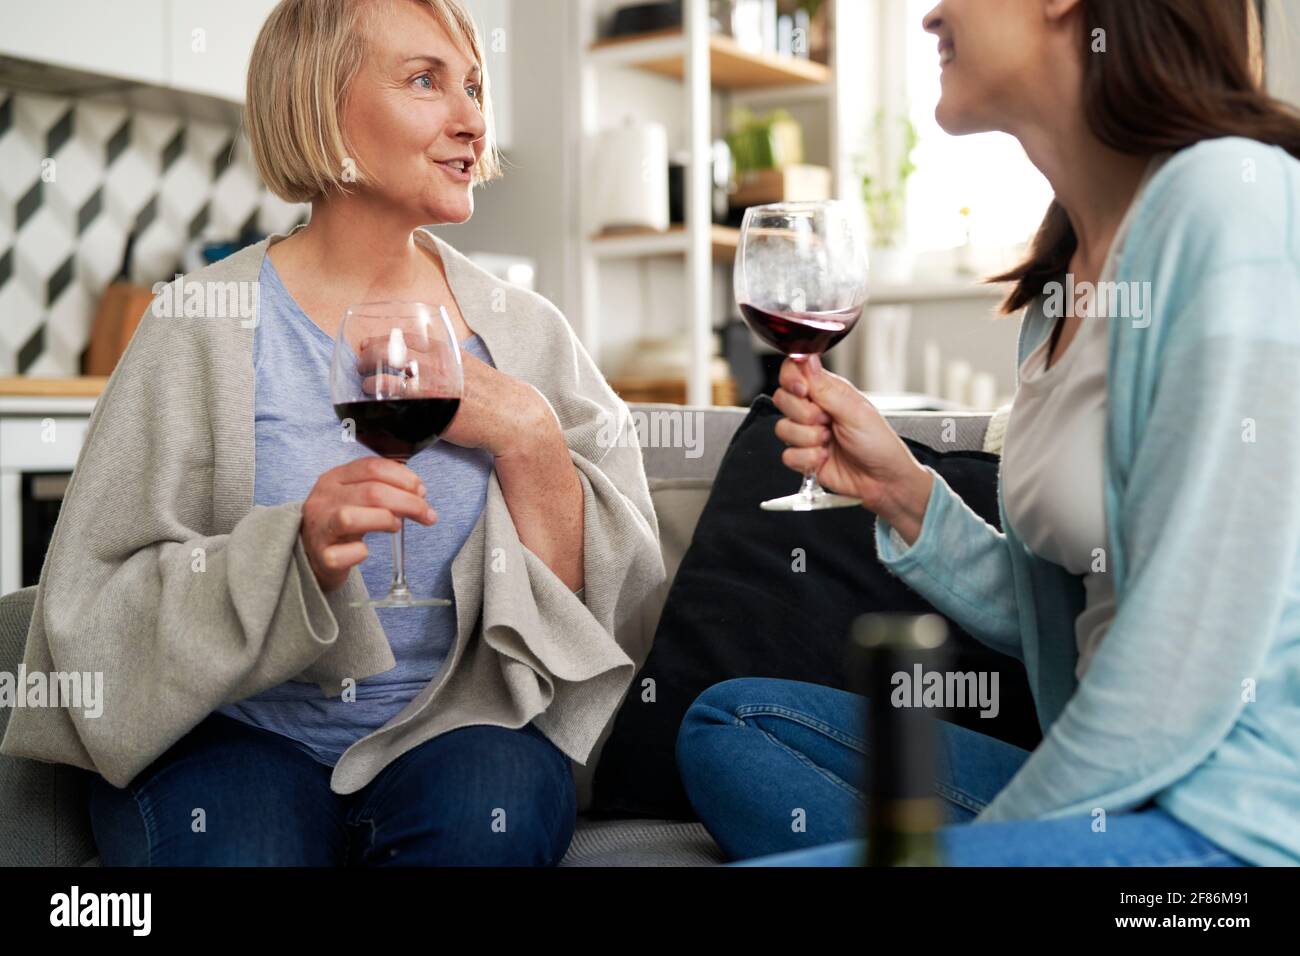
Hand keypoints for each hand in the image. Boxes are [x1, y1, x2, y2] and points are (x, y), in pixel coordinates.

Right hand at [301, 457, 437, 592]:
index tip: (421, 490)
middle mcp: (323, 499)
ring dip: (384, 520)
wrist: (310, 555)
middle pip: (371, 492)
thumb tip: (417, 491)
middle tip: (426, 513)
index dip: (404, 477)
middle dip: (408, 501)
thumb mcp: (354, 495)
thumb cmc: (339, 523)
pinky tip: (365, 551)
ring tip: (396, 526)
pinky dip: (360, 552)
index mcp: (334, 478)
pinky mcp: (321, 556)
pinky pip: (345, 553)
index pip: (372, 466)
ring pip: (351, 518)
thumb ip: (381, 487)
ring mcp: (319, 528)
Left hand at [357, 335, 551, 457]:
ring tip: (364, 384)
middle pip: (391, 350)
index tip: (368, 342)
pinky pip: (398, 402)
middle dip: (369, 353)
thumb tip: (427, 361)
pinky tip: (374, 405)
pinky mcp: (432, 408)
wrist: (510, 415)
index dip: (382, 336)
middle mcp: (437, 364)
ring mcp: (433, 386)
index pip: (406, 335)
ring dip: (370, 378)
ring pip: (390, 376)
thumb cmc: (490, 394)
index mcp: (446, 350)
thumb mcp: (468, 367)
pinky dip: (382, 401)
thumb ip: (447, 361)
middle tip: (359, 361)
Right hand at [772, 355, 933, 538]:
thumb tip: (807, 358)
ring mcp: (807, 433)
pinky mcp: (803, 457)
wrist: (883, 481)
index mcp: (828, 390)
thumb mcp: (855, 411)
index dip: (791, 379)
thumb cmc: (878, 443)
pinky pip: (787, 455)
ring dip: (807, 439)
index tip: (802, 390)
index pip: (794, 372)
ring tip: (828, 441)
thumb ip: (825, 388)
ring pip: (782, 428)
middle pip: (782, 399)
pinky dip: (806, 459)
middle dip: (803, 414)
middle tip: (826, 421)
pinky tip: (824, 457)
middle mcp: (814, 409)